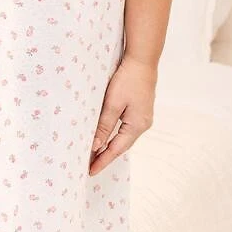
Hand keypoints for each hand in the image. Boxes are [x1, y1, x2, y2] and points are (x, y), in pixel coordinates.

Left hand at [88, 54, 156, 174]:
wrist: (142, 60)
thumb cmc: (128, 79)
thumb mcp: (112, 103)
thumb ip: (104, 126)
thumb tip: (96, 146)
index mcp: (137, 125)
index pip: (116, 149)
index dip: (102, 161)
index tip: (90, 171)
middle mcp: (143, 124)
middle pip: (121, 146)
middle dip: (105, 157)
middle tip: (89, 167)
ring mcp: (143, 118)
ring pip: (123, 138)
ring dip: (109, 147)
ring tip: (94, 156)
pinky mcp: (140, 111)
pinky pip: (125, 129)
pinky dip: (114, 136)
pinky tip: (105, 138)